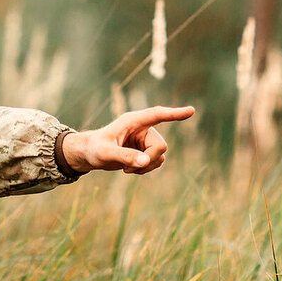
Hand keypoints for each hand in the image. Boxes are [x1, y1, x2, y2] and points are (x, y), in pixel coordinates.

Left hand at [62, 106, 194, 174]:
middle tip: (129, 168)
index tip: (191, 111)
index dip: (174, 114)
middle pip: (160, 146)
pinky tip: (130, 169)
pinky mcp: (146, 150)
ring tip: (126, 168)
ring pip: (160, 155)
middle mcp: (142, 128)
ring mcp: (145, 139)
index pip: (157, 115)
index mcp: (132, 121)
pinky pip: (156, 161)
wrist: (90, 154)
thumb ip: (124, 156)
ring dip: (146, 166)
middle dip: (148, 160)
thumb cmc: (94, 149)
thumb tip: (145, 162)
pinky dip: (145, 169)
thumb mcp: (106, 153)